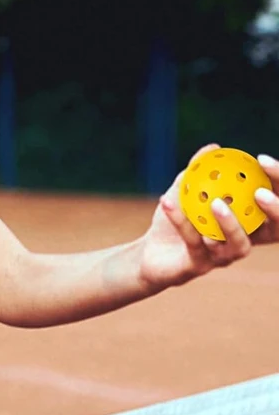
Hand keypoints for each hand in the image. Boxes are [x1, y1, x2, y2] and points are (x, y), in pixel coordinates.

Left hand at [138, 143, 278, 290]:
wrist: (149, 253)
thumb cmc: (176, 221)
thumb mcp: (185, 192)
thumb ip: (199, 172)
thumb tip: (215, 147)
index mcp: (247, 224)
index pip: (272, 206)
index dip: (277, 186)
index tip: (265, 162)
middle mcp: (242, 242)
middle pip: (274, 232)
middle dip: (275, 212)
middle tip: (260, 192)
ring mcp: (222, 257)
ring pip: (238, 245)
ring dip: (230, 224)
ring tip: (216, 203)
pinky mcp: (199, 266)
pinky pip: (193, 242)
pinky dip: (181, 220)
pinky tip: (167, 201)